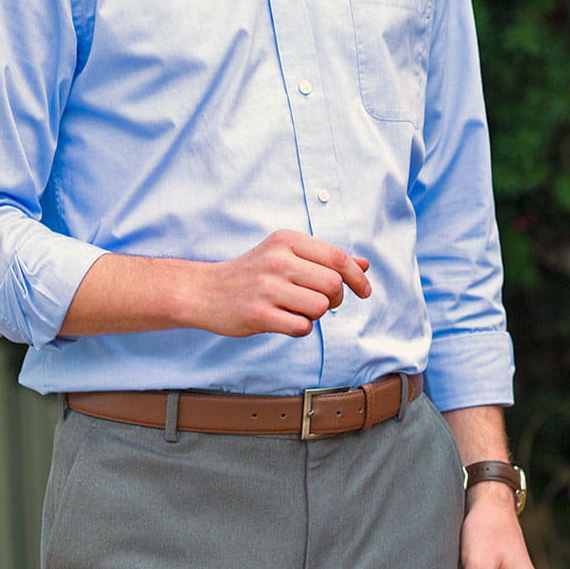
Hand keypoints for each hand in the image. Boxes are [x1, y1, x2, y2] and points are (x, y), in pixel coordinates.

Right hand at [193, 230, 370, 337]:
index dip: (357, 277)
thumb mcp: (286, 254)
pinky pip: (302, 327)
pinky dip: (301, 328)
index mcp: (286, 240)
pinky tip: (286, 321)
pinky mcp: (259, 315)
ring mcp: (267, 287)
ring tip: (297, 309)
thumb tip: (364, 265)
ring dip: (316, 314)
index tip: (364, 291)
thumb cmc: (252, 273)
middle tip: (322, 302)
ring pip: (320, 307)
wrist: (205, 291)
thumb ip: (324, 259)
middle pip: (333, 284)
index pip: (337, 257)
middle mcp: (277, 260)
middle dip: (336, 298)